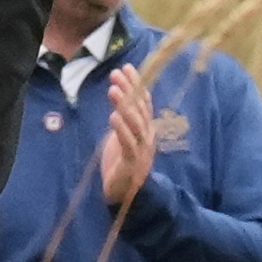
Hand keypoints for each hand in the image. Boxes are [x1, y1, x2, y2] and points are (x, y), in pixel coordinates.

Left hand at [100, 67, 156, 209]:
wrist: (124, 194)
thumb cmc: (121, 162)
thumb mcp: (123, 134)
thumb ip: (125, 117)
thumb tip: (119, 92)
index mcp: (146, 128)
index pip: (143, 101)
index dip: (136, 84)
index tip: (126, 67)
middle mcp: (147, 136)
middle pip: (140, 108)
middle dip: (129, 89)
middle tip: (117, 73)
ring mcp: (142, 149)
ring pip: (136, 123)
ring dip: (125, 105)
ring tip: (113, 89)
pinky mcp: (132, 162)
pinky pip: (128, 143)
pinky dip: (121, 129)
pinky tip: (113, 116)